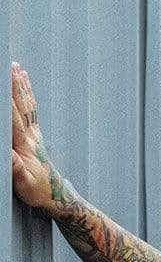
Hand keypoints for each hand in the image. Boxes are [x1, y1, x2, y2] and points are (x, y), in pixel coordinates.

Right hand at [10, 61, 56, 209]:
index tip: (2, 86)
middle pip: (21, 106)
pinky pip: (31, 110)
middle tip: (9, 66)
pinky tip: (25, 84)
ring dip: (22, 86)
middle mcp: (31, 136)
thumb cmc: (39, 191)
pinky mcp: (36, 135)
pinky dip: (28, 95)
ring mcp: (35, 134)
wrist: (56, 195)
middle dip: (14, 85)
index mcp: (25, 146)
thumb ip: (16, 169)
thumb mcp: (25, 185)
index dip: (8, 102)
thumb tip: (8, 153)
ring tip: (17, 68)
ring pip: (27, 105)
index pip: (14, 119)